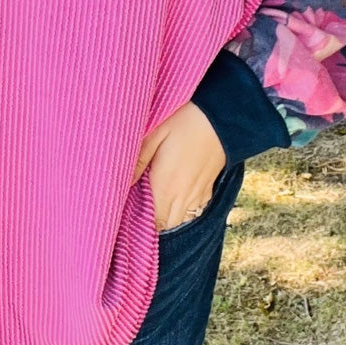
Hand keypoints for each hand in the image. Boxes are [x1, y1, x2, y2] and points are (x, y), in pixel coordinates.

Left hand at [131, 102, 225, 231]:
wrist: (223, 118)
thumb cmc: (185, 122)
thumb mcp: (154, 134)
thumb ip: (137, 161)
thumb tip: (122, 184)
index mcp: (165, 187)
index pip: (151, 223)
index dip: (139, 225)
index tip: (127, 219)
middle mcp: (183, 197)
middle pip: (165, 226)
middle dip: (151, 226)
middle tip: (136, 215)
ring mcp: (198, 195)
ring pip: (180, 221)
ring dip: (167, 220)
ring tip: (154, 211)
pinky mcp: (209, 189)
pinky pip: (194, 212)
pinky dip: (183, 213)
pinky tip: (174, 202)